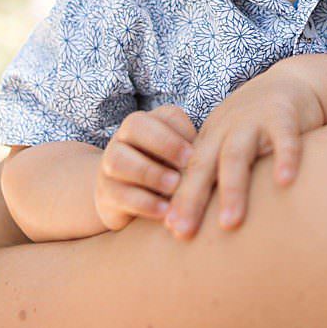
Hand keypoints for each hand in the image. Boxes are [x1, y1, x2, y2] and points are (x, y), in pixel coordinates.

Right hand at [94, 106, 196, 231]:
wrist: (125, 196)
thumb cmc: (166, 172)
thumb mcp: (182, 160)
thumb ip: (195, 156)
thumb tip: (221, 163)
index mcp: (149, 122)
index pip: (166, 116)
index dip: (182, 132)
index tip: (198, 152)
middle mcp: (124, 137)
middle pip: (135, 126)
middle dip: (164, 144)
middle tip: (188, 163)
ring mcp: (110, 163)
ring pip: (119, 160)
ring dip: (150, 173)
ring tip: (175, 187)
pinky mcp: (106, 193)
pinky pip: (119, 194)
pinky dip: (144, 202)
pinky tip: (165, 211)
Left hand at [164, 66, 324, 238]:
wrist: (293, 81)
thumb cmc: (257, 122)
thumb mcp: (229, 140)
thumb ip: (214, 170)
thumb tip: (196, 213)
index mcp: (211, 138)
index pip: (189, 172)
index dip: (179, 200)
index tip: (171, 230)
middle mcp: (226, 130)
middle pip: (204, 166)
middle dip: (192, 199)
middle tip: (183, 232)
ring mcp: (254, 121)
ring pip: (236, 156)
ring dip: (232, 189)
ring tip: (229, 223)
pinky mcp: (284, 116)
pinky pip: (284, 140)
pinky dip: (284, 158)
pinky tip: (284, 182)